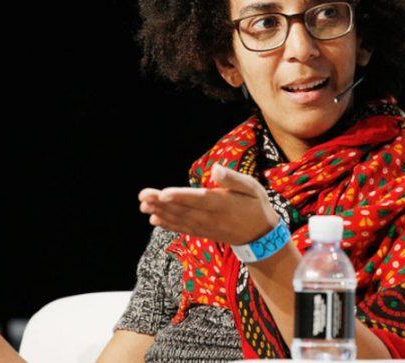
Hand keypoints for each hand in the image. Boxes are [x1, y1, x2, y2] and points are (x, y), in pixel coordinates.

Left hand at [138, 162, 279, 244]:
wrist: (261, 237)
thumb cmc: (256, 205)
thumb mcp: (252, 188)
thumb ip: (233, 179)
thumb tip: (216, 168)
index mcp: (222, 203)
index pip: (198, 199)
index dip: (180, 196)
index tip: (163, 193)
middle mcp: (211, 217)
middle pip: (183, 209)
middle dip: (161, 202)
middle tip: (143, 196)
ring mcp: (206, 227)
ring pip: (179, 219)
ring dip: (160, 212)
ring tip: (143, 205)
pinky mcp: (203, 232)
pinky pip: (183, 229)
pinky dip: (168, 224)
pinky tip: (154, 219)